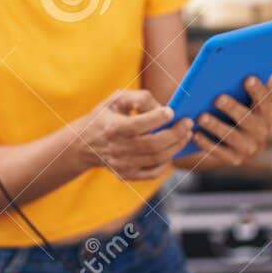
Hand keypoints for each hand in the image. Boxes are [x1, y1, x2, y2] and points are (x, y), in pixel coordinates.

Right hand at [76, 88, 193, 182]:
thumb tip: (162, 108)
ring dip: (176, 146)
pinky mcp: (127, 175)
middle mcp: (117, 148)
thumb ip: (138, 98)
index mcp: (113, 128)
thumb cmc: (104, 117)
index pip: (139, 124)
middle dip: (176, 134)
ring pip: (157, 159)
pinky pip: (152, 173)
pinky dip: (166, 163)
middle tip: (188, 124)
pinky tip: (171, 151)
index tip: (172, 111)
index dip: (158, 118)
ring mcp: (122, 164)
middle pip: (153, 145)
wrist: (83, 144)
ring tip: (186, 135)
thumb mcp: (115, 99)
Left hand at [186, 76, 271, 169]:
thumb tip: (245, 64)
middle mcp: (262, 132)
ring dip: (217, 126)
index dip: (258, 90)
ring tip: (201, 116)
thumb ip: (247, 85)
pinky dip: (206, 142)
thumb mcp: (243, 98)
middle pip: (248, 119)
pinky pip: (219, 152)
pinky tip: (194, 133)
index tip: (247, 78)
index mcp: (267, 113)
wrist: (231, 143)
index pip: (266, 100)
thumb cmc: (235, 110)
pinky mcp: (234, 160)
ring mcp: (249, 148)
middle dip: (233, 108)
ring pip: (232, 137)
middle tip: (218, 98)